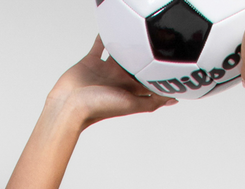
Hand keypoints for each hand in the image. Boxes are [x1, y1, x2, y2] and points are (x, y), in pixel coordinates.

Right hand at [48, 37, 174, 127]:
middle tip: (158, 33)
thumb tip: (174, 99)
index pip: (148, 77)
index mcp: (129, 89)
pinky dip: (105, 35)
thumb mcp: (131, 105)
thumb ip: (151, 101)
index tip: (172, 54)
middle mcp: (119, 79)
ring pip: (120, 52)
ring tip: (137, 25)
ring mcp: (104, 70)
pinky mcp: (91, 61)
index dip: (160, 67)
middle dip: (146, 51)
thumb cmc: (98, 108)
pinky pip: (100, 45)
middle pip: (136, 62)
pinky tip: (112, 24)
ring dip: (127, 41)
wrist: (70, 106)